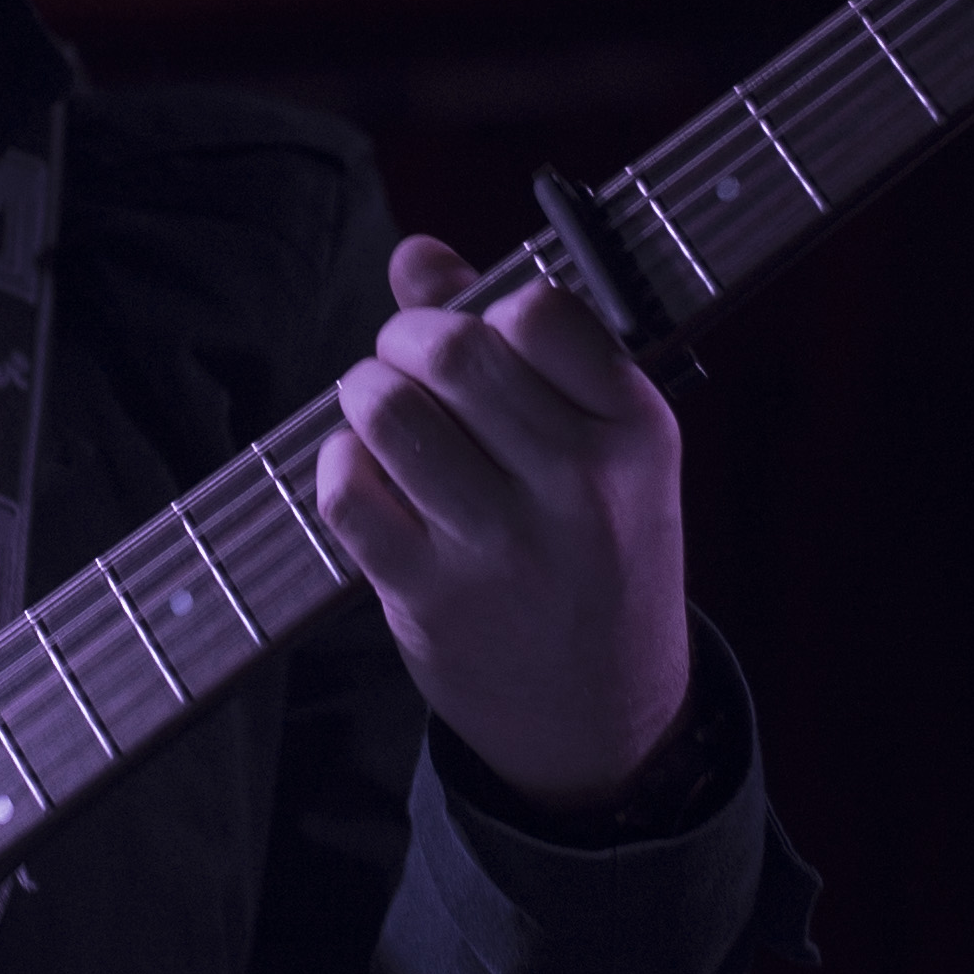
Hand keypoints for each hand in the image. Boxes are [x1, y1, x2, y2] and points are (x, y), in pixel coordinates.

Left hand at [316, 234, 694, 807]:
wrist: (605, 719)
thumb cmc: (597, 555)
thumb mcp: (601, 450)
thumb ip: (519, 344)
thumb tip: (415, 255)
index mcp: (635, 431)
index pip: (539, 311)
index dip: (484, 307)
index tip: (475, 334)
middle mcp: (578, 486)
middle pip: (452, 351)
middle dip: (405, 338)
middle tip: (404, 363)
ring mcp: (503, 548)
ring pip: (390, 412)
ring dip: (364, 393)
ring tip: (378, 410)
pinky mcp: (431, 600)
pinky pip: (347, 492)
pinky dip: (338, 465)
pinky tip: (363, 474)